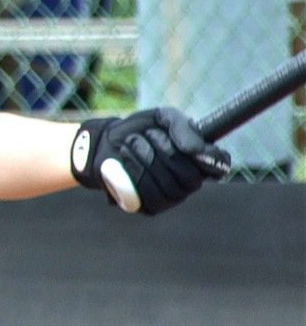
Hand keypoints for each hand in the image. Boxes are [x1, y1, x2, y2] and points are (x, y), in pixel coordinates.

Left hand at [70, 107, 230, 214]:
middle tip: (148, 135)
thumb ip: (181, 127)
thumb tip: (196, 150)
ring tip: (131, 143)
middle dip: (165, 152)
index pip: (219, 165)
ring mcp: (171, 198)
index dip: (214, 160)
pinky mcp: (150, 207)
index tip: (199, 151)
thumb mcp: (161, 118)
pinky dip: (133, 172)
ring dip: (145, 158)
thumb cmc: (139, 130)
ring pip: (168, 186)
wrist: (105, 142)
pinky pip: (148, 195)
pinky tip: (125, 158)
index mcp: (198, 159)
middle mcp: (189, 182)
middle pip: (190, 177)